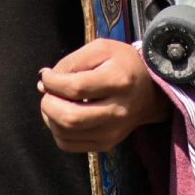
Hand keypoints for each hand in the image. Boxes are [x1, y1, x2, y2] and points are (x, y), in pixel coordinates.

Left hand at [38, 37, 164, 152]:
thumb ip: (71, 62)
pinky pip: (68, 145)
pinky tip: (61, 116)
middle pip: (70, 117)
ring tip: (54, 102)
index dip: (52, 82)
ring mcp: (113, 132)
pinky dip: (56, 131)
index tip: (47, 76)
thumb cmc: (122, 65)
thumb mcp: (101, 49)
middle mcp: (118, 111)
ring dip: (49, 117)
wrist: (150, 91)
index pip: (75, 88)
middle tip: (48, 92)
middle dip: (48, 103)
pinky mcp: (106, 144)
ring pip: (65, 133)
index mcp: (118, 81)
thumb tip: (44, 83)